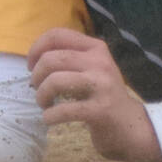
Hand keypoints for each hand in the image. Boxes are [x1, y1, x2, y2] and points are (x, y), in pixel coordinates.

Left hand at [26, 28, 161, 161]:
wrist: (130, 126)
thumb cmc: (103, 96)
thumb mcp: (92, 68)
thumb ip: (71, 57)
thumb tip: (36, 56)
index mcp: (96, 48)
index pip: (57, 35)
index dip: (36, 48)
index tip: (30, 66)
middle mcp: (100, 62)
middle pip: (52, 58)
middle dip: (36, 76)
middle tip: (37, 89)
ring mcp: (102, 85)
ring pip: (55, 81)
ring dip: (41, 95)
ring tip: (44, 105)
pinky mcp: (100, 110)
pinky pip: (64, 109)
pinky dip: (50, 116)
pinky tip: (50, 119)